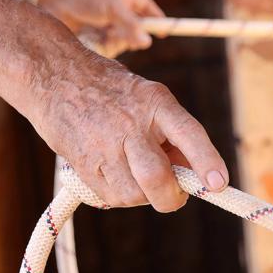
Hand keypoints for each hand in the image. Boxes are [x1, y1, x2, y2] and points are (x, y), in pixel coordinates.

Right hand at [23, 37, 229, 211]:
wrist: (53, 76)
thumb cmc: (109, 89)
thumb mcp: (145, 97)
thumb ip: (169, 132)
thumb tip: (190, 172)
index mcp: (154, 101)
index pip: (188, 133)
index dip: (206, 161)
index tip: (219, 184)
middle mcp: (130, 123)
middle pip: (157, 178)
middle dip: (171, 197)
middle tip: (174, 195)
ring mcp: (105, 145)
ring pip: (135, 194)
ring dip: (143, 195)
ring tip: (135, 172)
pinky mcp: (84, 164)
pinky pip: (112, 196)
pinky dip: (121, 194)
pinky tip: (114, 172)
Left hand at [38, 0, 163, 57]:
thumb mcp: (112, 7)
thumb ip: (130, 25)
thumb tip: (148, 42)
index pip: (150, 10)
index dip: (158, 22)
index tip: (164, 34)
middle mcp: (118, 13)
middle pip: (136, 33)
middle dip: (130, 37)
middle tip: (118, 35)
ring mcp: (105, 26)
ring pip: (120, 44)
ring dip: (113, 43)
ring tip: (100, 34)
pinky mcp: (93, 38)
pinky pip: (105, 50)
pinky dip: (101, 48)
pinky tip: (90, 40)